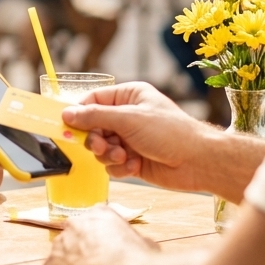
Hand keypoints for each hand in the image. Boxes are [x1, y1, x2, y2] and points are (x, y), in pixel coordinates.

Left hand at [43, 207, 156, 264]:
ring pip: (61, 255)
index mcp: (100, 214)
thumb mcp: (145, 243)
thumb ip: (133, 240)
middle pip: (74, 236)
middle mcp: (75, 224)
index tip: (105, 250)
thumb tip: (139, 247)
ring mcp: (59, 244)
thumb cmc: (136, 261)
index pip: (94, 221)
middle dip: (81, 250)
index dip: (99, 238)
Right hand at [62, 82, 212, 191]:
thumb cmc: (169, 132)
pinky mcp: (134, 160)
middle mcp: (128, 116)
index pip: (93, 100)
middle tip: (102, 147)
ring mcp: (130, 139)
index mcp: (129, 97)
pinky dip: (120, 167)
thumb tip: (67, 114)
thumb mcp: (128, 119)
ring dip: (109, 155)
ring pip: (102, 148)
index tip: (68, 126)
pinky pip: (113, 165)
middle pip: (93, 127)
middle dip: (96, 140)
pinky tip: (135, 166)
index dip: (80, 114)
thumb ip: (95, 116)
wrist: (197, 161)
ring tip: (123, 157)